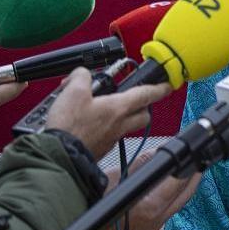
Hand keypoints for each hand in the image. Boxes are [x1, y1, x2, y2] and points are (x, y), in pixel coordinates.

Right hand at [44, 68, 170, 159]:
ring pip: (128, 126)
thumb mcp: (73, 91)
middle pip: (143, 115)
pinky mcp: (101, 149)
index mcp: (118, 108)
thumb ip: (82, 77)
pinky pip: (112, 136)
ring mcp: (111, 139)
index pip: (146, 95)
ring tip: (109, 109)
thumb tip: (82, 74)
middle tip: (138, 99)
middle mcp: (119, 125)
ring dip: (124, 118)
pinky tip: (93, 124)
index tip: (167, 86)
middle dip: (144, 107)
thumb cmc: (69, 127)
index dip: (159, 88)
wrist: (60, 155)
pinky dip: (108, 129)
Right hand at [102, 152, 200, 229]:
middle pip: (184, 196)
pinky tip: (171, 187)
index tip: (194, 154)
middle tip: (198, 161)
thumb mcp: (118, 177)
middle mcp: (156, 221)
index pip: (178, 182)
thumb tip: (163, 151)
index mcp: (150, 207)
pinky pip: (168, 212)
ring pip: (178, 205)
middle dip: (193, 177)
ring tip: (186, 170)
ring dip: (183, 188)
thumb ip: (145, 164)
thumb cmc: (93, 201)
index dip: (188, 167)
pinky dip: (172, 198)